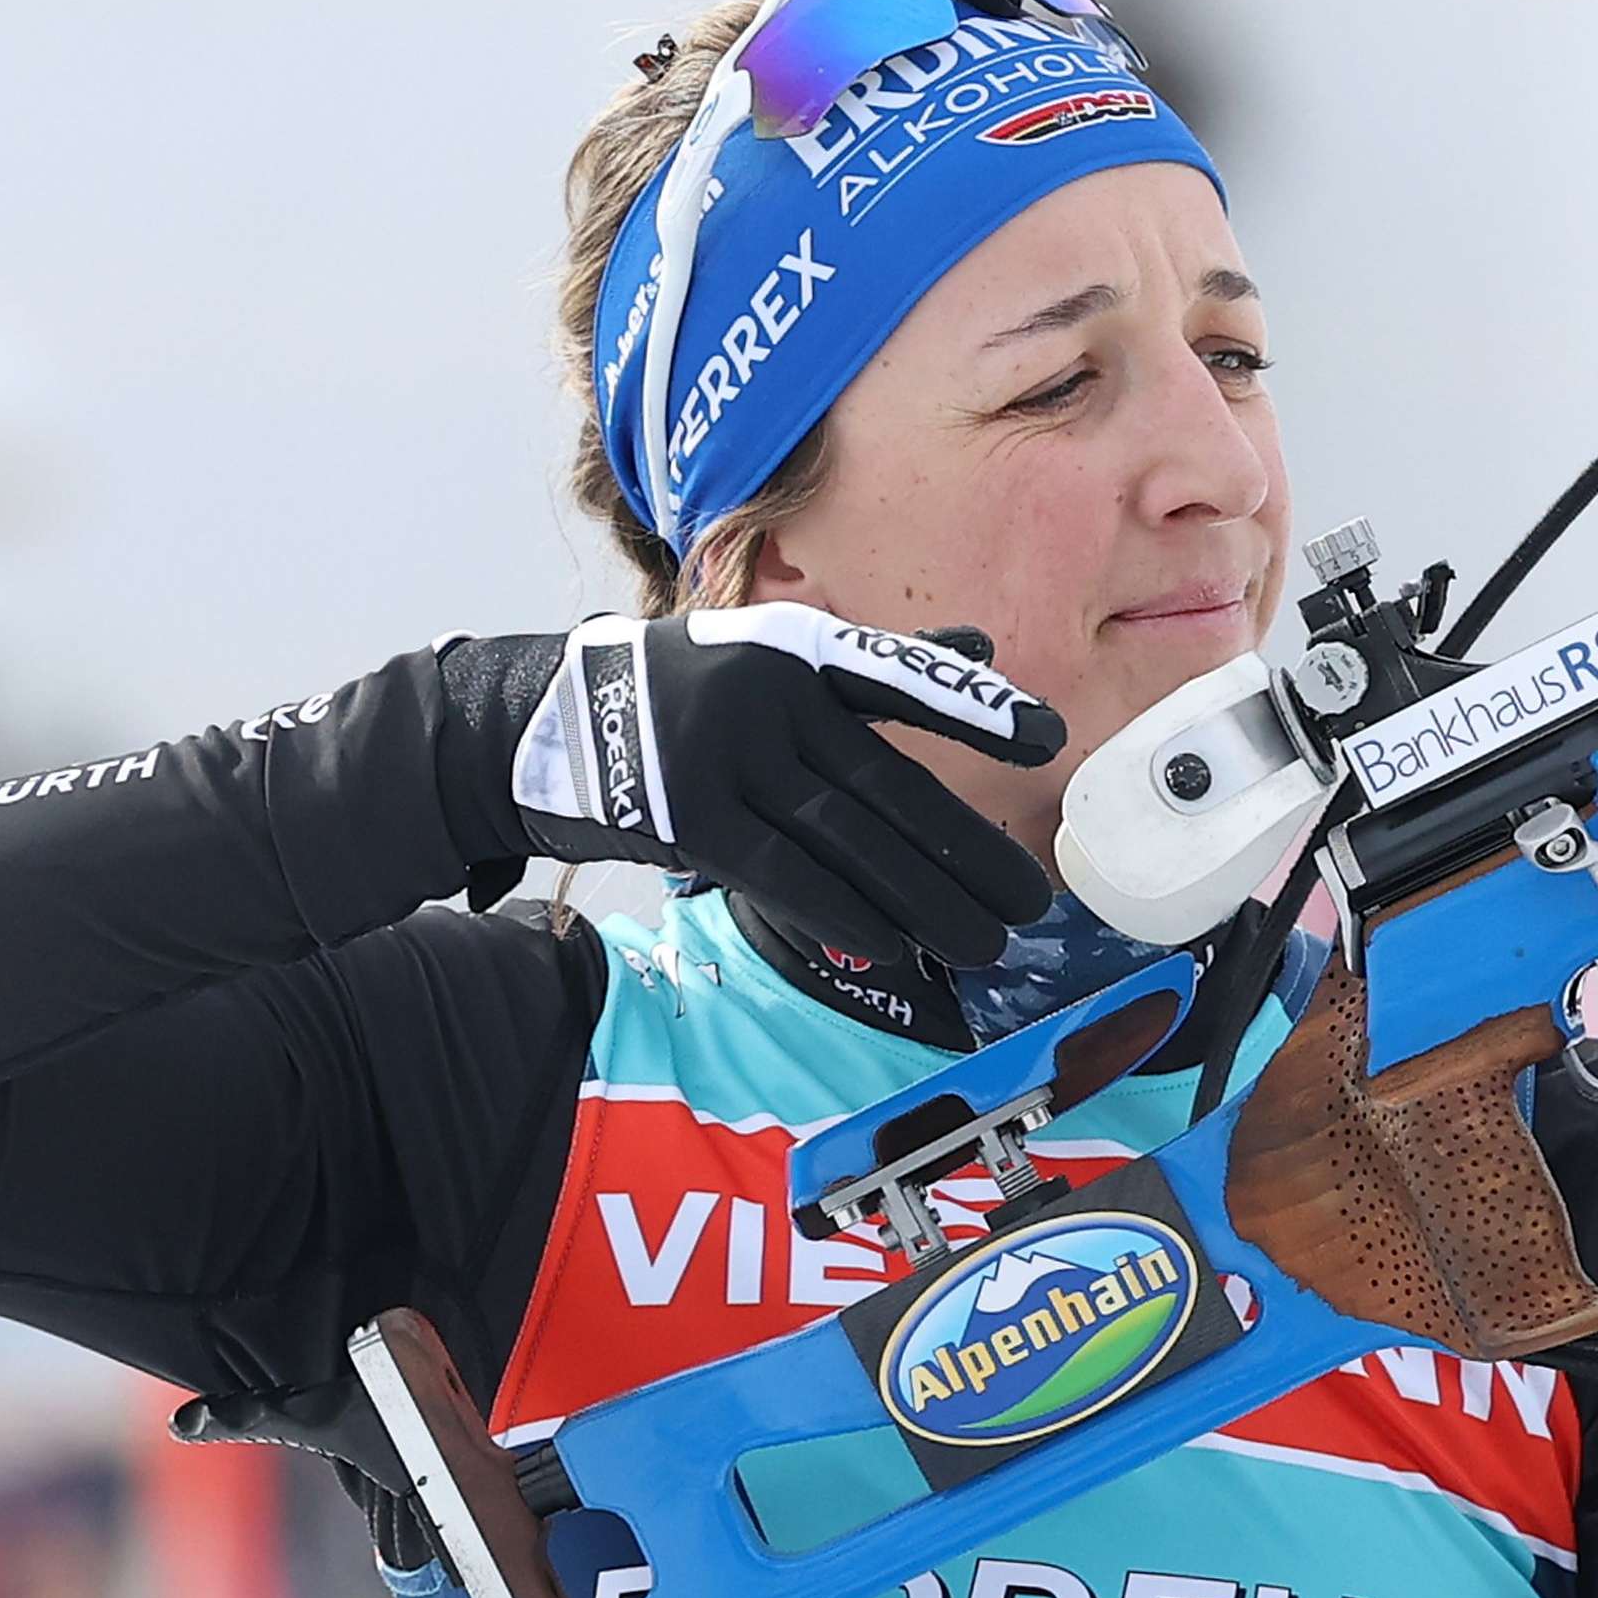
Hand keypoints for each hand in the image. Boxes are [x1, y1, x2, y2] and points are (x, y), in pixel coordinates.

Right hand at [494, 606, 1064, 965]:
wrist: (546, 727)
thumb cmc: (686, 694)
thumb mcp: (772, 657)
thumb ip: (877, 664)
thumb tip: (984, 648)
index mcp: (797, 652)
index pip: (900, 678)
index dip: (974, 709)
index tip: (1050, 740)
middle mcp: (765, 695)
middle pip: (888, 786)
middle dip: (967, 851)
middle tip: (1032, 903)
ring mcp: (722, 756)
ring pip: (845, 841)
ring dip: (922, 902)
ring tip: (985, 945)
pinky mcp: (686, 817)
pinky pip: (781, 874)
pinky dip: (839, 913)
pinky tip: (893, 949)